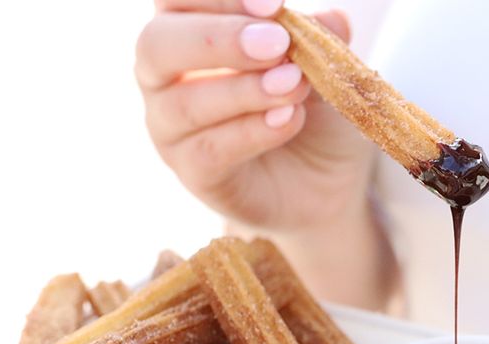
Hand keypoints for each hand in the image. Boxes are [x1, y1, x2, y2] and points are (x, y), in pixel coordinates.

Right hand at [136, 0, 374, 230]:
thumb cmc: (313, 110)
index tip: (273, 5)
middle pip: (157, 44)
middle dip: (220, 39)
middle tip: (278, 44)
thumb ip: (320, 39)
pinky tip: (288, 120)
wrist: (326, 181)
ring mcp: (172, 126)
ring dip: (245, 90)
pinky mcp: (193, 172)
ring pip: (184, 103)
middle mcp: (166, 74)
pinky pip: (209, 150)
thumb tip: (330, 19)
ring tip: (295, 86)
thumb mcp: (325, 68)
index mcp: (189, 26)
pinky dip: (252, 131)